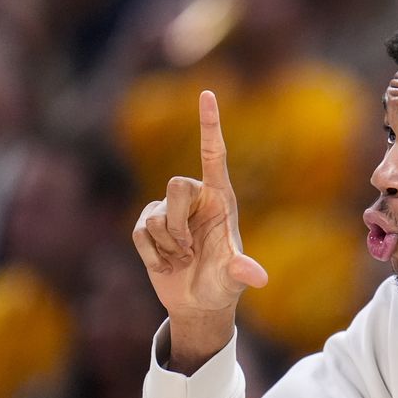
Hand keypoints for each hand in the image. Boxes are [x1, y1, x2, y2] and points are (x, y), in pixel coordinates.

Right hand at [132, 90, 267, 373]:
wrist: (198, 303)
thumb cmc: (223, 285)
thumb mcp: (234, 279)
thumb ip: (242, 273)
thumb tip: (258, 277)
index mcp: (221, 199)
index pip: (215, 154)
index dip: (210, 124)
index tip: (207, 94)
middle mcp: (195, 198)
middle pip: (175, 185)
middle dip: (178, 223)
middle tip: (191, 251)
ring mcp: (169, 212)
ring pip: (155, 216)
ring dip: (169, 246)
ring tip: (184, 260)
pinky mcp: (147, 227)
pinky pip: (139, 234)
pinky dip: (153, 256)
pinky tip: (167, 265)